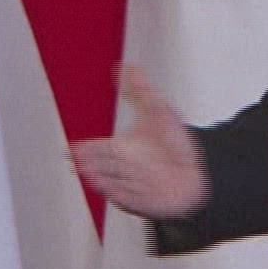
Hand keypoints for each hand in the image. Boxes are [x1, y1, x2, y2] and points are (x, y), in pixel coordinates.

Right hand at [70, 66, 209, 219]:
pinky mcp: (140, 202)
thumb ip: (140, 91)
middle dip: (91, 163)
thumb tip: (126, 66)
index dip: (83, 149)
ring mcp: (129, 186)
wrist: (197, 172)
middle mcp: (121, 167)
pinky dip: (121, 194)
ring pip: (111, 181)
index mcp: (120, 147)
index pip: (95, 148)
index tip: (71, 148)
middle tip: (78, 161)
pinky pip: (126, 199)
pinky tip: (113, 191)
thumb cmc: (174, 144)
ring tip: (92, 174)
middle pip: (100, 165)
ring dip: (103, 178)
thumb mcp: (159, 111)